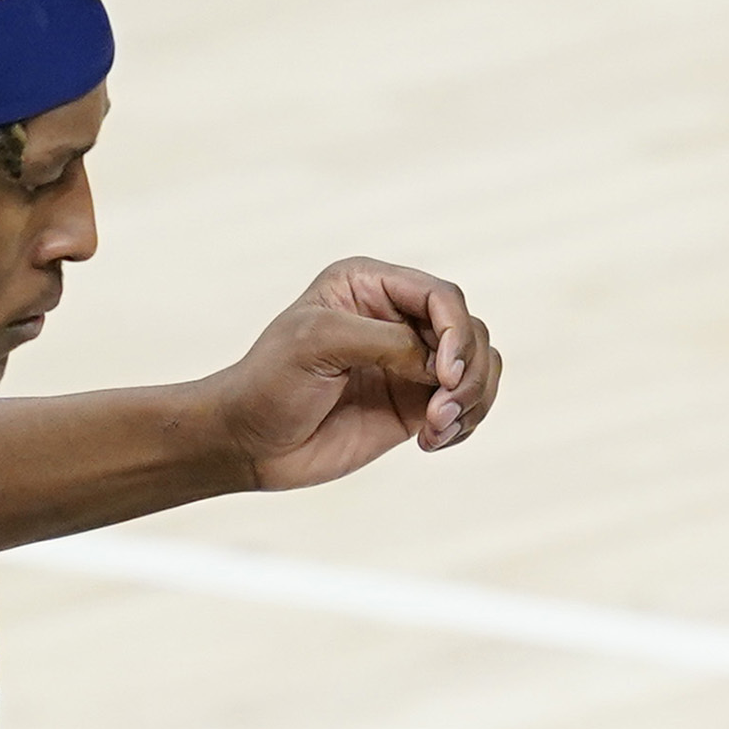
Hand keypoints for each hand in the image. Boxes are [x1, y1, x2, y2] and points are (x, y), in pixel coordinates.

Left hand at [213, 259, 503, 491]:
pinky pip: (467, 404)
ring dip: (472, 401)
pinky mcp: (414, 404)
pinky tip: (433, 441)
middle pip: (469, 331)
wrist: (248, 443)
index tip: (445, 376)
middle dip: (468, 373)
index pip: (441, 296)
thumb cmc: (269, 384)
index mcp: (370, 286)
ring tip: (436, 430)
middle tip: (441, 412)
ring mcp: (409, 363)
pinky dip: (466, 423)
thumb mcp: (319, 344)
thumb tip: (444, 366)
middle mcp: (396, 317)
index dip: (455, 333)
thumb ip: (387, 343)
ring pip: (479, 367)